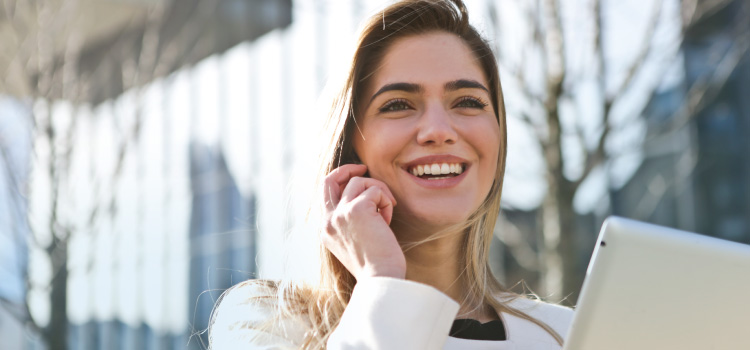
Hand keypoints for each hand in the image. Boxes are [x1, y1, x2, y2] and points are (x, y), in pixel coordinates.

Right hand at [322, 164, 405, 279]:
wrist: (381, 279)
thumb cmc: (375, 265)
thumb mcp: (354, 242)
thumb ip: (350, 221)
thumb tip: (363, 197)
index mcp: (325, 230)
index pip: (325, 194)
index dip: (340, 180)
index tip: (357, 177)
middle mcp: (328, 220)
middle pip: (330, 179)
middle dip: (348, 169)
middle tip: (364, 168)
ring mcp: (340, 214)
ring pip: (359, 182)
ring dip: (378, 192)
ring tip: (386, 212)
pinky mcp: (357, 209)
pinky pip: (375, 190)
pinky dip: (386, 201)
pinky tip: (388, 221)